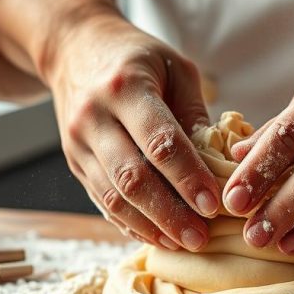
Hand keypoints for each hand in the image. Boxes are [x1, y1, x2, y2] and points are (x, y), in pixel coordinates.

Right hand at [0, 0, 219, 250]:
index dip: (187, 176)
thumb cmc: (136, 58)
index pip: (159, 141)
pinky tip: (158, 237)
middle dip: (169, 213)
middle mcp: (95, 117)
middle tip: (201, 237)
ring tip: (184, 244)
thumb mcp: (174, 68)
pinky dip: (130, 223)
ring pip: (113, 196)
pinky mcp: (75, 163)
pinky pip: (101, 201)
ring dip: (150, 226)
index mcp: (126, 87)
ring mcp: (78, 143)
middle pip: (132, 177)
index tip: (213, 204)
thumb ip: (195, 113)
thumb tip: (219, 162)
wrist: (74, 49)